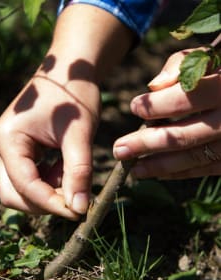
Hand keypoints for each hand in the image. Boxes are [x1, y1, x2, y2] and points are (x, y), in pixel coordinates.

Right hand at [0, 4, 133, 218]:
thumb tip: (79, 209)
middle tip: (74, 200)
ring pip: (18, 190)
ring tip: (72, 176)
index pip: (24, 185)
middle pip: (12, 195)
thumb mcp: (78, 134)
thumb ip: (78, 172)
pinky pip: (26, 179)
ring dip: (46, 193)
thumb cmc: (73, 95)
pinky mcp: (15, 151)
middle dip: (42, 203)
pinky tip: (65, 169)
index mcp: (7, 139)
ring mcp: (4, 149)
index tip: (79, 212)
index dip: (51, 203)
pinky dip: (46, 183)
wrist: (68, 70)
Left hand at [113, 49, 220, 178]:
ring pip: (192, 157)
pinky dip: (179, 172)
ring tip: (132, 168)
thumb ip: (181, 65)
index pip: (184, 99)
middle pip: (182, 136)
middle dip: (145, 144)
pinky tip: (155, 173)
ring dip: (157, 165)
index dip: (156, 105)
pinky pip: (206, 168)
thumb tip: (153, 86)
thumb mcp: (209, 57)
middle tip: (118, 149)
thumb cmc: (220, 73)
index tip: (133, 107)